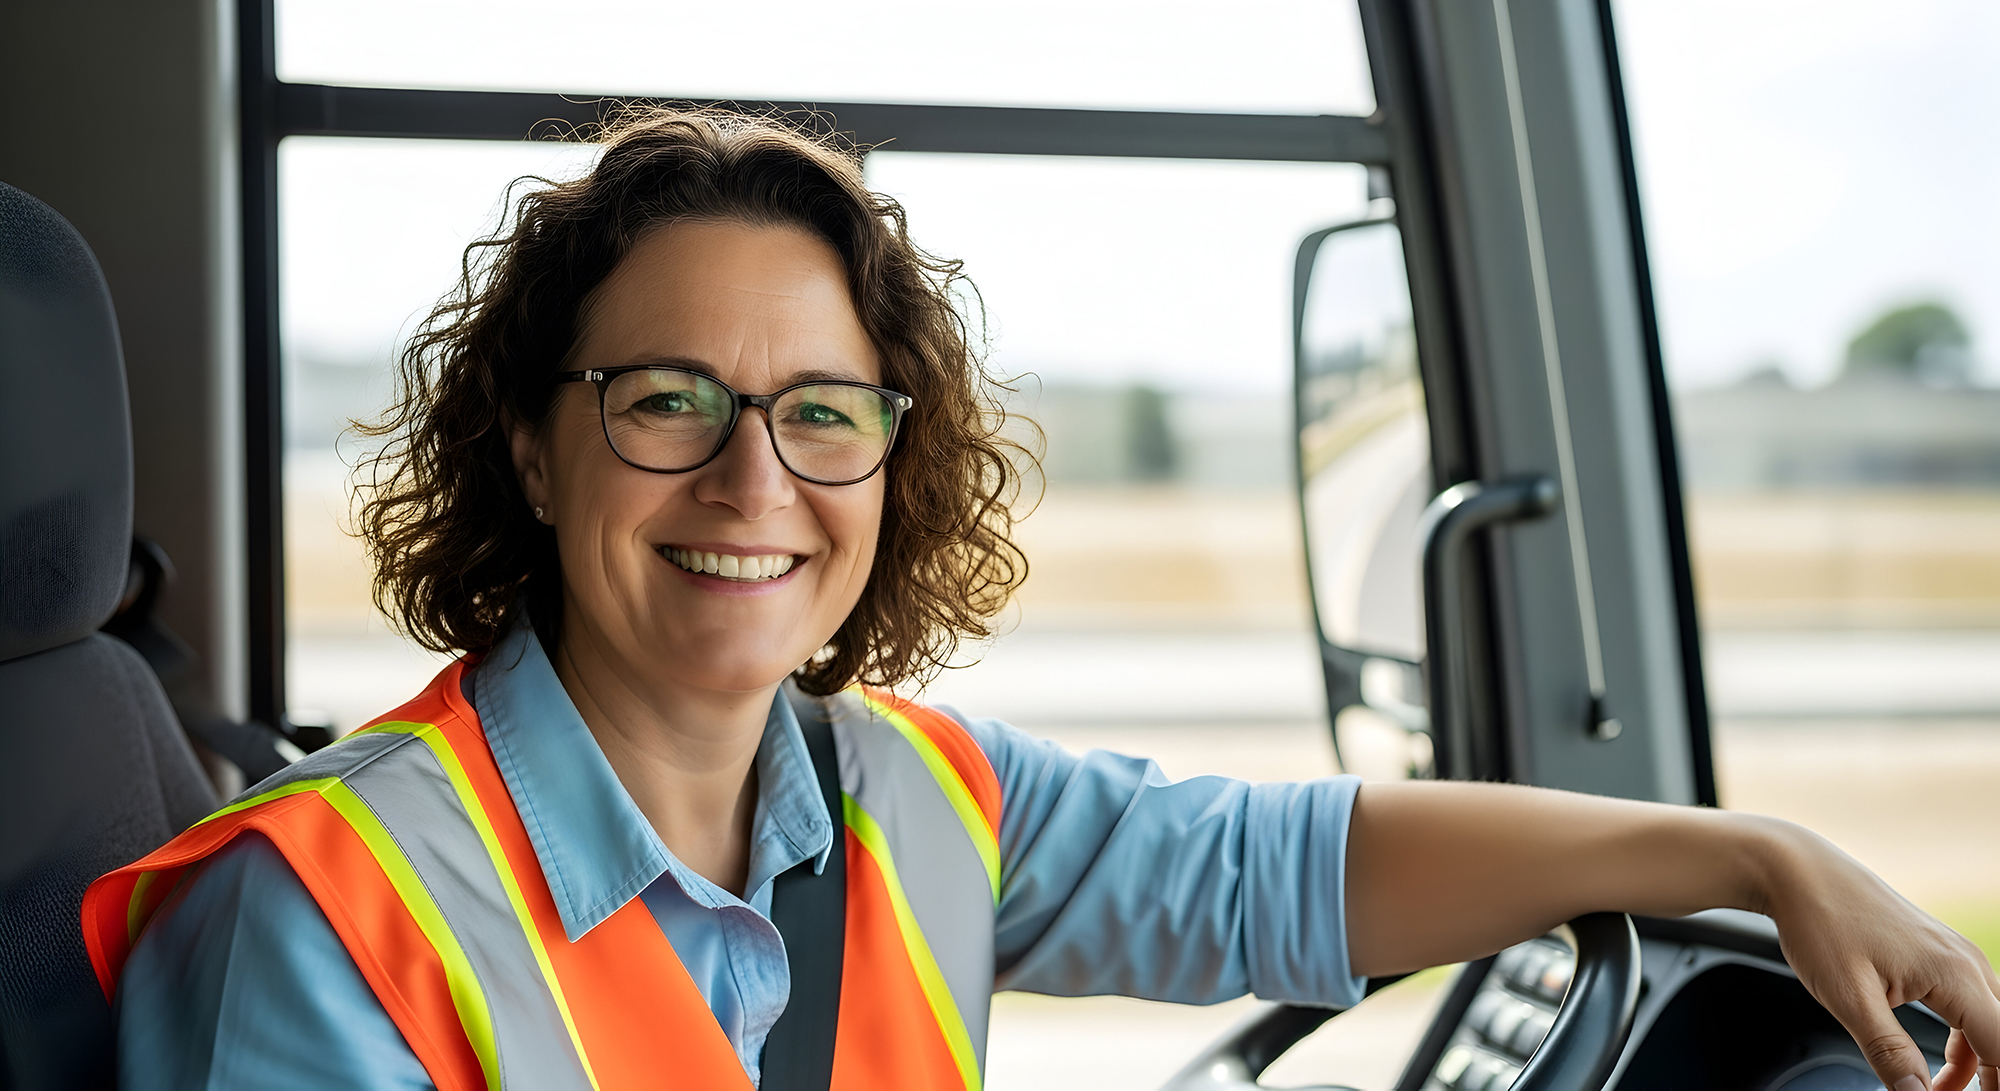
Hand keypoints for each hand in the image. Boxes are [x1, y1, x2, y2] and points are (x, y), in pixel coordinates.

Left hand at [1753, 818, 1999, 1090]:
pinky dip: (1958, 1041)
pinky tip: (1932, 1064)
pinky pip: (1966, 1006)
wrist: (1797, 873)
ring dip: (1972, 1065)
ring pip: (1986, 1025)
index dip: (1994, 1085)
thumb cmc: (1819, 923)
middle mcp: (1966, 962)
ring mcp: (1954, 955)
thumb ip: (1888, 1051)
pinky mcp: (1937, 954)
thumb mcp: (1848, 998)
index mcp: (1955, 974)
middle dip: (1988, 1079)